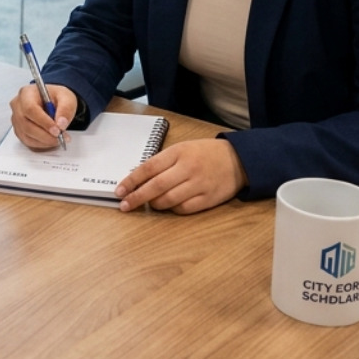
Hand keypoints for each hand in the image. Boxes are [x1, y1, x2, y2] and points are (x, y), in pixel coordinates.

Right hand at [9, 83, 76, 149]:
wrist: (52, 102)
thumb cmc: (56, 97)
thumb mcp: (66, 98)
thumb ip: (66, 109)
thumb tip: (61, 124)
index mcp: (27, 93)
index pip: (30, 109)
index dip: (43, 122)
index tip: (57, 130)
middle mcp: (17, 106)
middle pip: (26, 125)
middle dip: (45, 135)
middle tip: (61, 138)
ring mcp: (16, 119)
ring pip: (27, 135)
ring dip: (44, 141)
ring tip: (59, 139)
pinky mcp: (19, 130)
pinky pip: (28, 141)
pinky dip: (41, 144)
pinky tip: (51, 140)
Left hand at [114, 139, 247, 214]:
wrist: (238, 159)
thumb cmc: (205, 153)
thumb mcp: (182, 149)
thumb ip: (163, 162)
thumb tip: (138, 178)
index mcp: (178, 152)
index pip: (148, 167)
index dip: (131, 181)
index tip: (119, 191)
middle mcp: (187, 168)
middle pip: (156, 186)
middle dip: (137, 197)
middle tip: (125, 205)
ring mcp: (198, 184)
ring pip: (168, 200)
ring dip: (154, 204)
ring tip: (149, 204)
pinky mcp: (208, 198)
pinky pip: (184, 209)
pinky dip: (172, 209)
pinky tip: (169, 206)